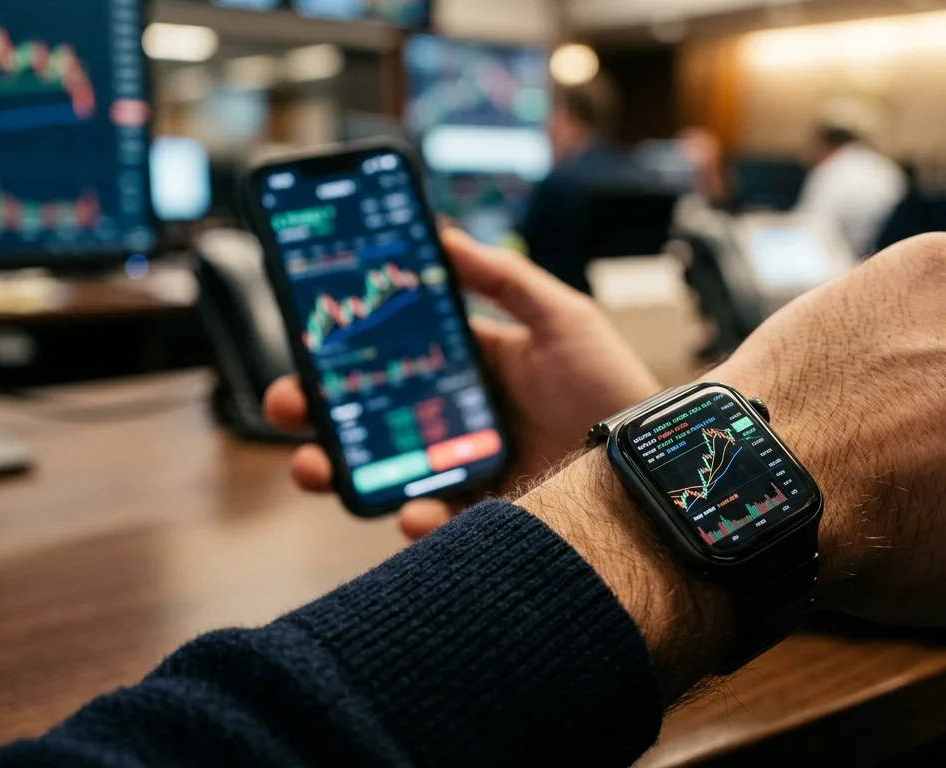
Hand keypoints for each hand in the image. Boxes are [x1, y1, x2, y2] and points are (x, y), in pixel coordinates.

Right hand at [265, 229, 660, 539]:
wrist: (660, 459)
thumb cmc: (614, 382)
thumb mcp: (561, 316)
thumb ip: (502, 278)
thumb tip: (443, 234)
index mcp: (470, 371)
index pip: (392, 358)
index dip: (344, 354)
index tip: (306, 342)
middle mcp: (459, 422)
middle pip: (371, 418)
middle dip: (317, 414)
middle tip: (286, 406)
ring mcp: (467, 473)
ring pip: (384, 474)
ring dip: (340, 471)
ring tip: (315, 467)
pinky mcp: (486, 520)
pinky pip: (437, 526)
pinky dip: (415, 522)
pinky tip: (411, 513)